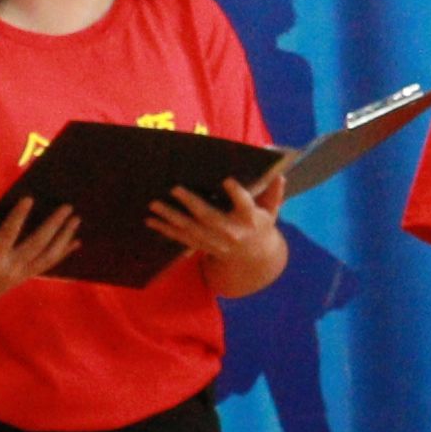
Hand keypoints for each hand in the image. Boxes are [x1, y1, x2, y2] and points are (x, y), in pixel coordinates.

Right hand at [0, 196, 83, 332]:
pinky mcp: (22, 278)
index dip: (18, 216)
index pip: (8, 235)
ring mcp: (19, 275)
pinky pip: (46, 265)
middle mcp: (10, 269)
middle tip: (67, 207)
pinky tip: (75, 242)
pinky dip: (62, 254)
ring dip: (63, 238)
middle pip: (37, 245)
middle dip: (53, 225)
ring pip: (47, 256)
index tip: (29, 198)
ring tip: (76, 220)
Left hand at [143, 173, 288, 291]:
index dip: (237, 194)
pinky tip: (151, 221)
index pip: (245, 205)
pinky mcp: (202, 245)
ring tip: (154, 205)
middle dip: (191, 203)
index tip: (227, 181)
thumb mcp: (271, 210)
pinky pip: (182, 238)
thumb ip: (274, 193)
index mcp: (250, 219)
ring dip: (170, 217)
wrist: (253, 258)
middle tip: (175, 189)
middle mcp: (231, 232)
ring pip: (190, 229)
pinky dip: (165, 230)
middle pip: (210, 217)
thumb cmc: (260, 224)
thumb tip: (279, 173)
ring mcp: (214, 241)